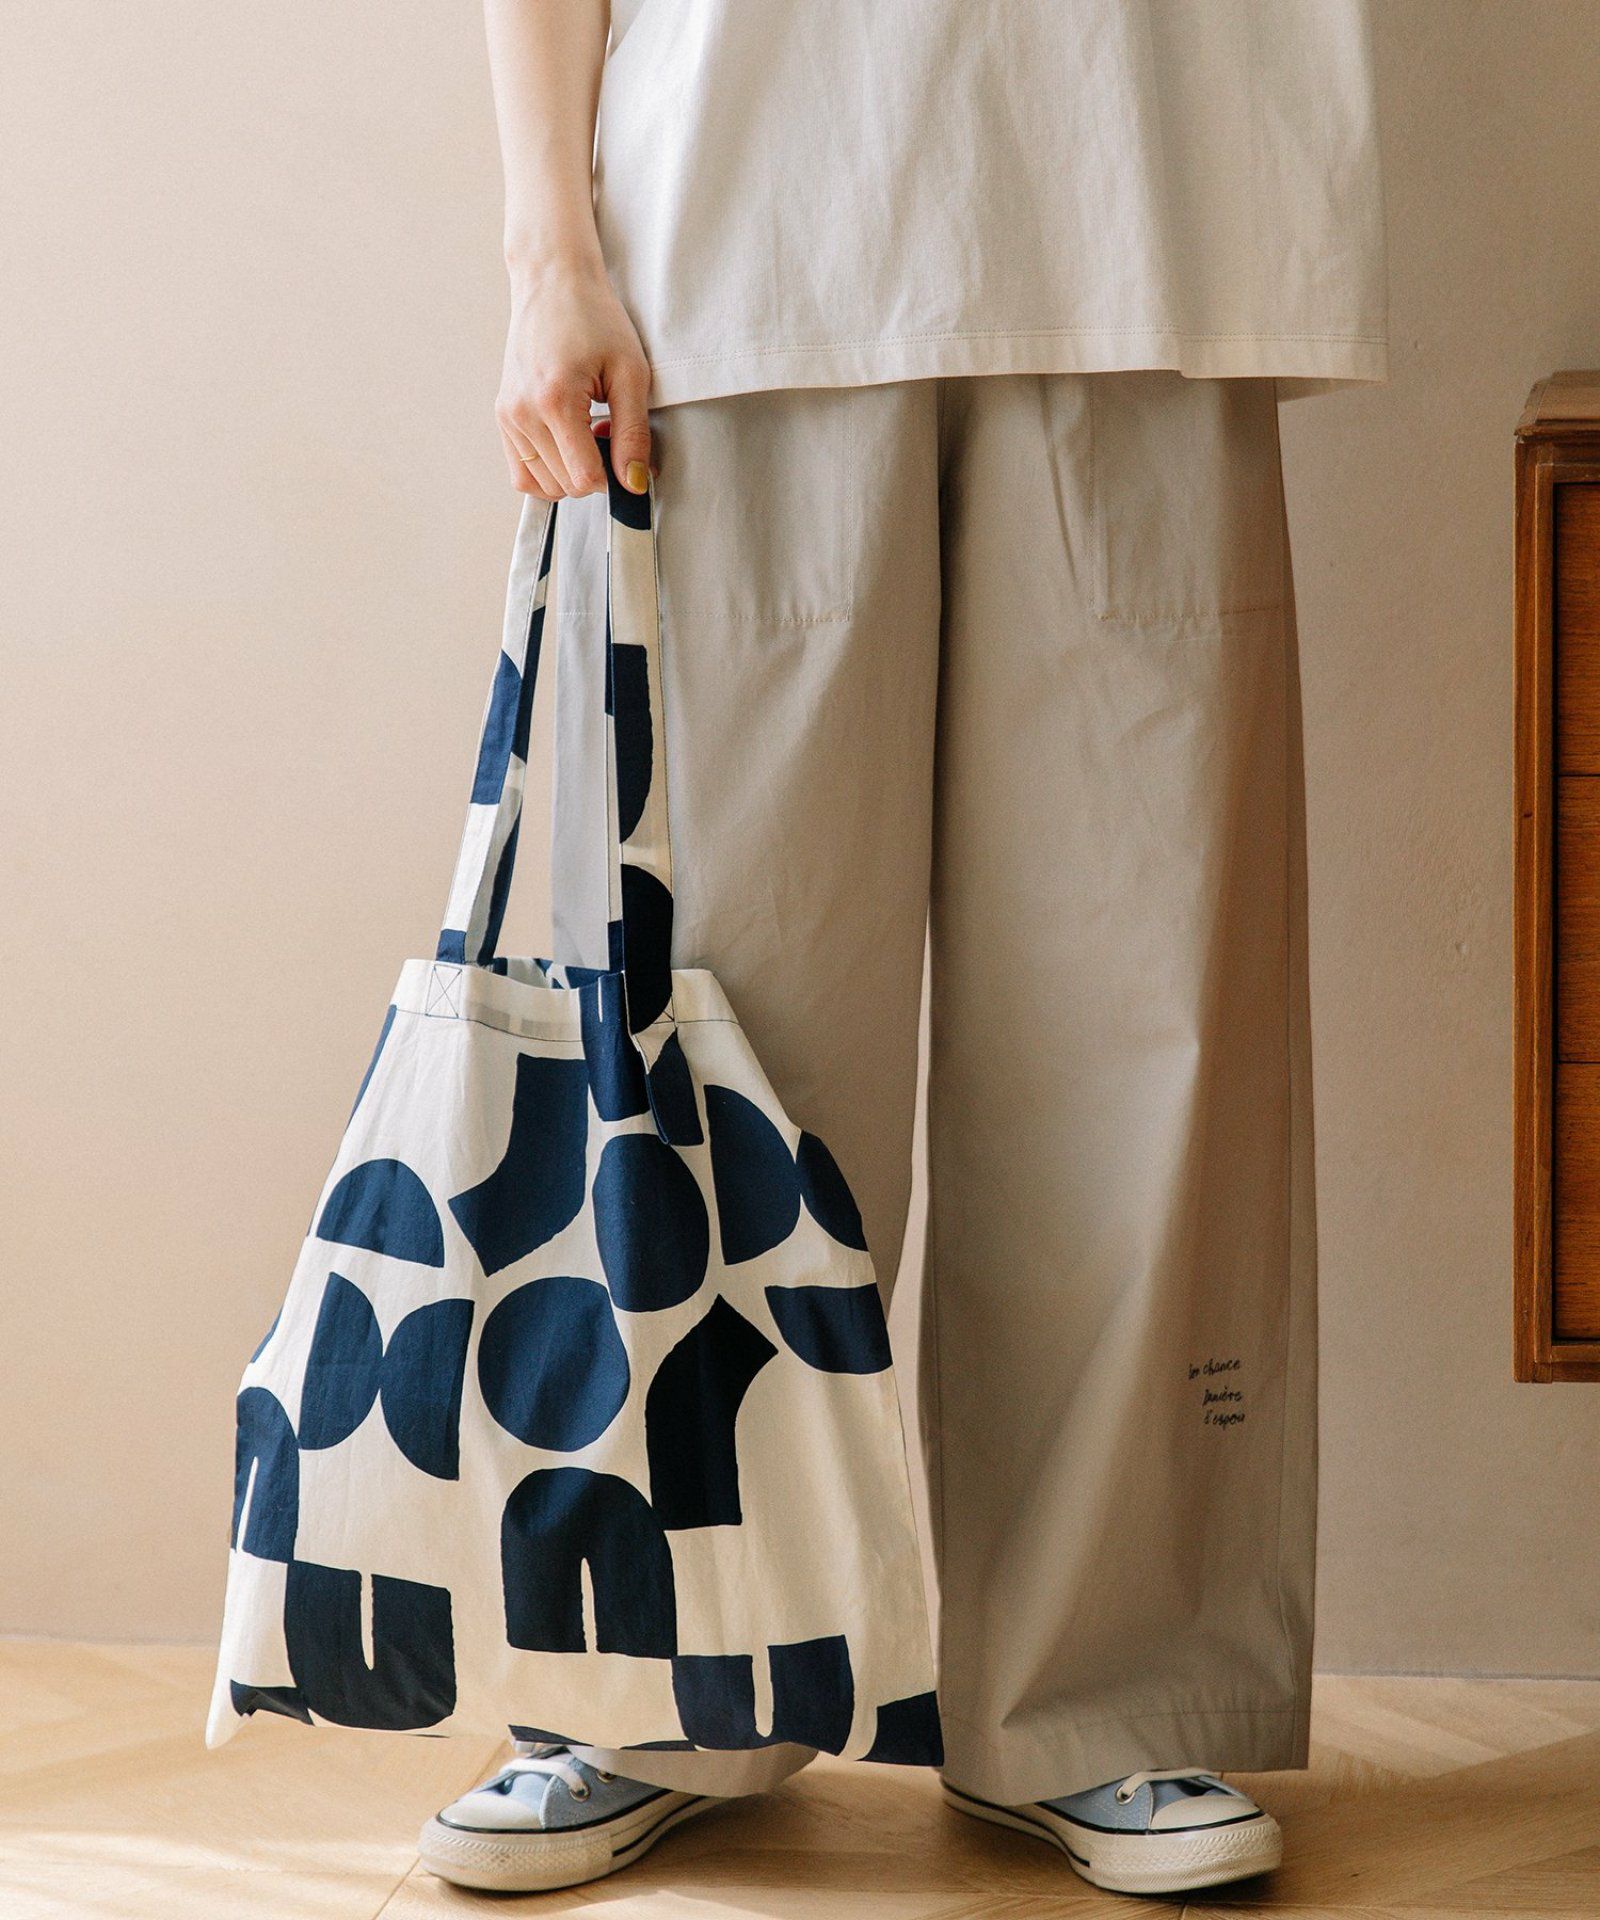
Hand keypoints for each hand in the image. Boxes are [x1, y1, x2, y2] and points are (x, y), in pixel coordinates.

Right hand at [496, 258, 651, 499]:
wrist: (552, 283)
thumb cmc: (593, 318)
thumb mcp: (630, 373)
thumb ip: (634, 433)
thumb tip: (635, 482)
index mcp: (554, 400)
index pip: (584, 477)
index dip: (613, 476)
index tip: (625, 453)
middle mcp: (522, 413)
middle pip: (565, 485)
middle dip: (594, 470)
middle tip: (608, 431)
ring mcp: (508, 416)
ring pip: (543, 485)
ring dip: (572, 471)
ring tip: (587, 433)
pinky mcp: (503, 417)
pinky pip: (523, 474)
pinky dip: (549, 471)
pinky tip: (567, 441)